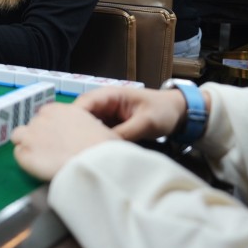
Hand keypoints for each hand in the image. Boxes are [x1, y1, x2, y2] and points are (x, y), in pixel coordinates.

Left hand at [11, 104, 120, 180]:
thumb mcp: (99, 128)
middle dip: (38, 138)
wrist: (95, 163)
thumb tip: (88, 136)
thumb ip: (85, 127)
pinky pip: (18, 156)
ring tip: (40, 160)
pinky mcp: (24, 154)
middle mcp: (41, 119)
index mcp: (59, 110)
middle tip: (50, 152)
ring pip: (19, 138)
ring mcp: (30, 135)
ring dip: (27, 146)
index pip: (44, 116)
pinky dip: (26, 162)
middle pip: (31, 126)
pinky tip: (39, 169)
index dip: (49, 129)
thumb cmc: (103, 147)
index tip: (56, 139)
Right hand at [73, 86, 187, 141]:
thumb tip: (104, 144)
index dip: (73, 117)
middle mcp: (103, 104)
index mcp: (110, 95)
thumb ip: (125, 132)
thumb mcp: (145, 122)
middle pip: (81, 115)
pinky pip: (96, 132)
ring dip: (85, 136)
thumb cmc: (162, 111)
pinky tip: (93, 151)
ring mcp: (106, 115)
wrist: (177, 113)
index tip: (69, 136)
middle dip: (76, 130)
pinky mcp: (110, 125)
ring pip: (87, 125)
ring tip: (81, 152)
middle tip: (73, 148)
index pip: (84, 103)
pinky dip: (95, 140)